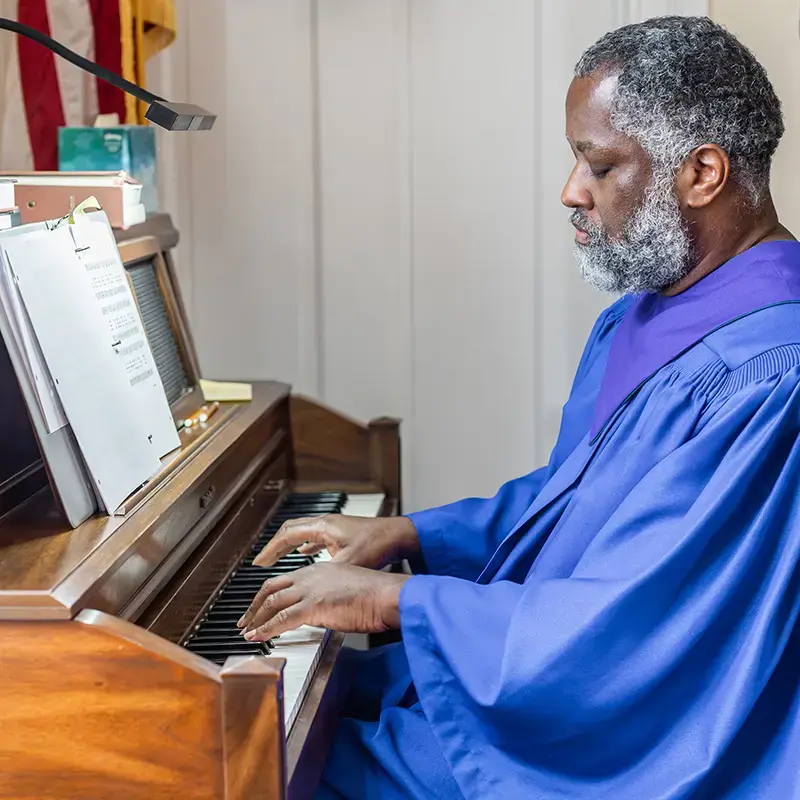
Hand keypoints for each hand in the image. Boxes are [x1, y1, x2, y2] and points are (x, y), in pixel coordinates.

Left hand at [237, 562, 410, 640]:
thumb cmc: (376, 596)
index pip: (285, 580)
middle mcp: (311, 575)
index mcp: (319, 570)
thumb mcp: (347, 591)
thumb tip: (319, 613)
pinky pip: (281, 618)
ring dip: (256, 618)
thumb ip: (328, 598)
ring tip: (247, 631)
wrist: (388, 595)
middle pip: (272, 587)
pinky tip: (258, 636)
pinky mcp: (313, 605)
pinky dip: (266, 628)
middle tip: (245, 619)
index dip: (269, 594)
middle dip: (255, 605)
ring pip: (272, 602)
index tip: (261, 606)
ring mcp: (311, 589)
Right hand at [253, 513, 418, 569]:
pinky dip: (305, 545)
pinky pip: (315, 536)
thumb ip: (327, 576)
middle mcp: (326, 523)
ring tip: (276, 560)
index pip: (287, 535)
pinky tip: (304, 554)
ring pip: (302, 533)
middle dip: (274, 547)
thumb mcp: (350, 563)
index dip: (271, 550)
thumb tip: (308, 592)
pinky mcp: (342, 532)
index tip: (259, 564)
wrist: (400, 535)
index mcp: (323, 526)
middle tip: (262, 563)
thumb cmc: (378, 545)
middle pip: (290, 531)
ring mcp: (334, 526)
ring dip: (288, 546)